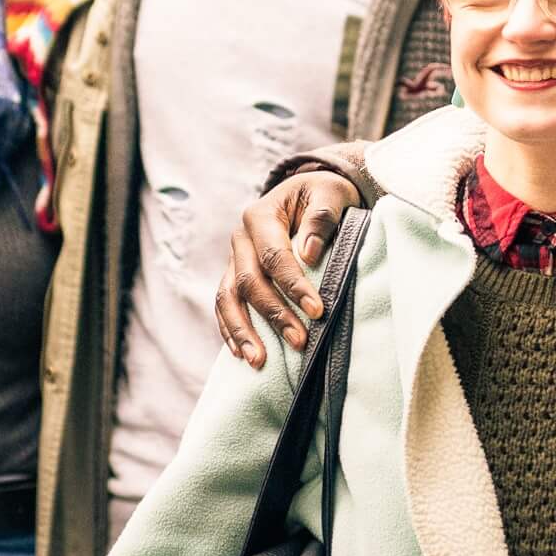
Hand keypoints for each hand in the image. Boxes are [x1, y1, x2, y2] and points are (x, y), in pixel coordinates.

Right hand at [218, 171, 363, 365]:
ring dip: (243, 331)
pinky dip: (230, 330)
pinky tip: (241, 353)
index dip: (294, 285)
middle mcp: (240, 238)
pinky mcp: (234, 275)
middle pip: (249, 281)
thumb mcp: (331, 194)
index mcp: (261, 215)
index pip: (274, 256)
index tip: (317, 310)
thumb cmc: (323, 195)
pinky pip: (224, 305)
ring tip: (259, 361)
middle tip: (300, 341)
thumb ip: (321, 218)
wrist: (308, 194)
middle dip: (273, 314)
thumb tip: (308, 253)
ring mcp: (234, 258)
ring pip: (227, 298)